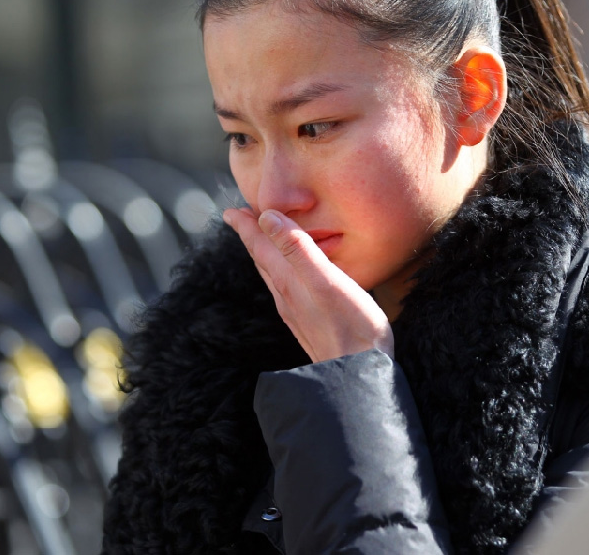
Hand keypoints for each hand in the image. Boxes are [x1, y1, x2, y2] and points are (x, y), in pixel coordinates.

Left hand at [222, 208, 393, 362]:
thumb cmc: (352, 328)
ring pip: (272, 277)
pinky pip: (285, 292)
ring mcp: (296, 314)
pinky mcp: (308, 326)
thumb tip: (267, 217)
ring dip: (264, 255)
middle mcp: (287, 297)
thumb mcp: (327, 281)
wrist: (357, 378)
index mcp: (288, 281)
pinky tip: (288, 281)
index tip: (231, 210)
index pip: (260, 246)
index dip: (247, 226)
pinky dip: (279, 274)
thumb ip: (297, 248)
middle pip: (262, 260)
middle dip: (252, 237)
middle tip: (240, 218)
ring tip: (260, 242)